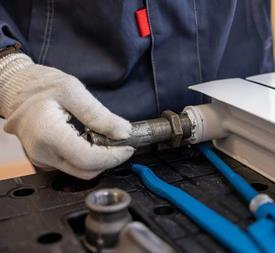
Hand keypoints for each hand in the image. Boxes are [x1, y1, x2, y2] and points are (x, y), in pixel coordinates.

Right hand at [0, 53, 133, 178]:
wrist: (15, 88)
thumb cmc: (41, 85)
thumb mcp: (73, 90)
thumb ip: (99, 114)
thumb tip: (123, 133)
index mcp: (48, 135)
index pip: (88, 159)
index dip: (113, 156)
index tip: (128, 147)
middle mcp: (42, 153)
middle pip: (86, 171)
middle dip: (109, 160)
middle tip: (122, 144)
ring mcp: (42, 159)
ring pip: (80, 172)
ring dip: (100, 160)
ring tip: (108, 141)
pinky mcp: (44, 159)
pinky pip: (72, 166)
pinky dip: (88, 158)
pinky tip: (93, 142)